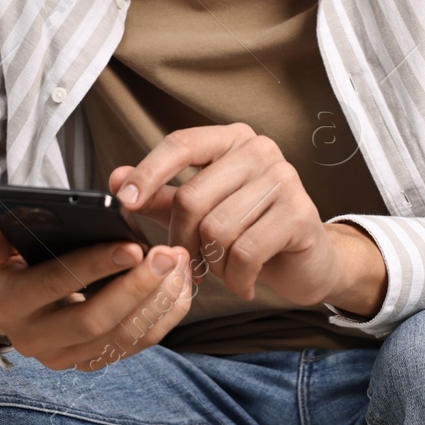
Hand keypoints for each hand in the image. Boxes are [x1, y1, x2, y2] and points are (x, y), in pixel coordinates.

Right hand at [0, 219, 193, 370]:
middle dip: (137, 287)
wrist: (9, 303)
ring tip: (179, 264)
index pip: (54, 284)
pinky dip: (163, 317)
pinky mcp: (90, 363)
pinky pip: (135, 345)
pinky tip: (179, 286)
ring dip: (157, 301)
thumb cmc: (11, 262)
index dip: (94, 266)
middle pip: (94, 320)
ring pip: (121, 337)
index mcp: (8, 303)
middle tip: (168, 254)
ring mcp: (63, 358)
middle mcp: (33, 339)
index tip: (132, 246)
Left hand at [108, 123, 382, 312]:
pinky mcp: (301, 214)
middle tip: (188, 263)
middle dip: (181, 240)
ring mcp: (284, 179)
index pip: (181, 144)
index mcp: (231, 140)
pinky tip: (242, 284)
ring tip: (223, 271)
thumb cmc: (249, 231)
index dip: (148, 172)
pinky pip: (245, 251)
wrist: (307, 263)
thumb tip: (116, 179)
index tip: (123, 201)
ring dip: (212, 263)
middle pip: (193, 196)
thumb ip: (161, 196)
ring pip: (217, 228)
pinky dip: (236, 278)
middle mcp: (260, 150)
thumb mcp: (201, 213)